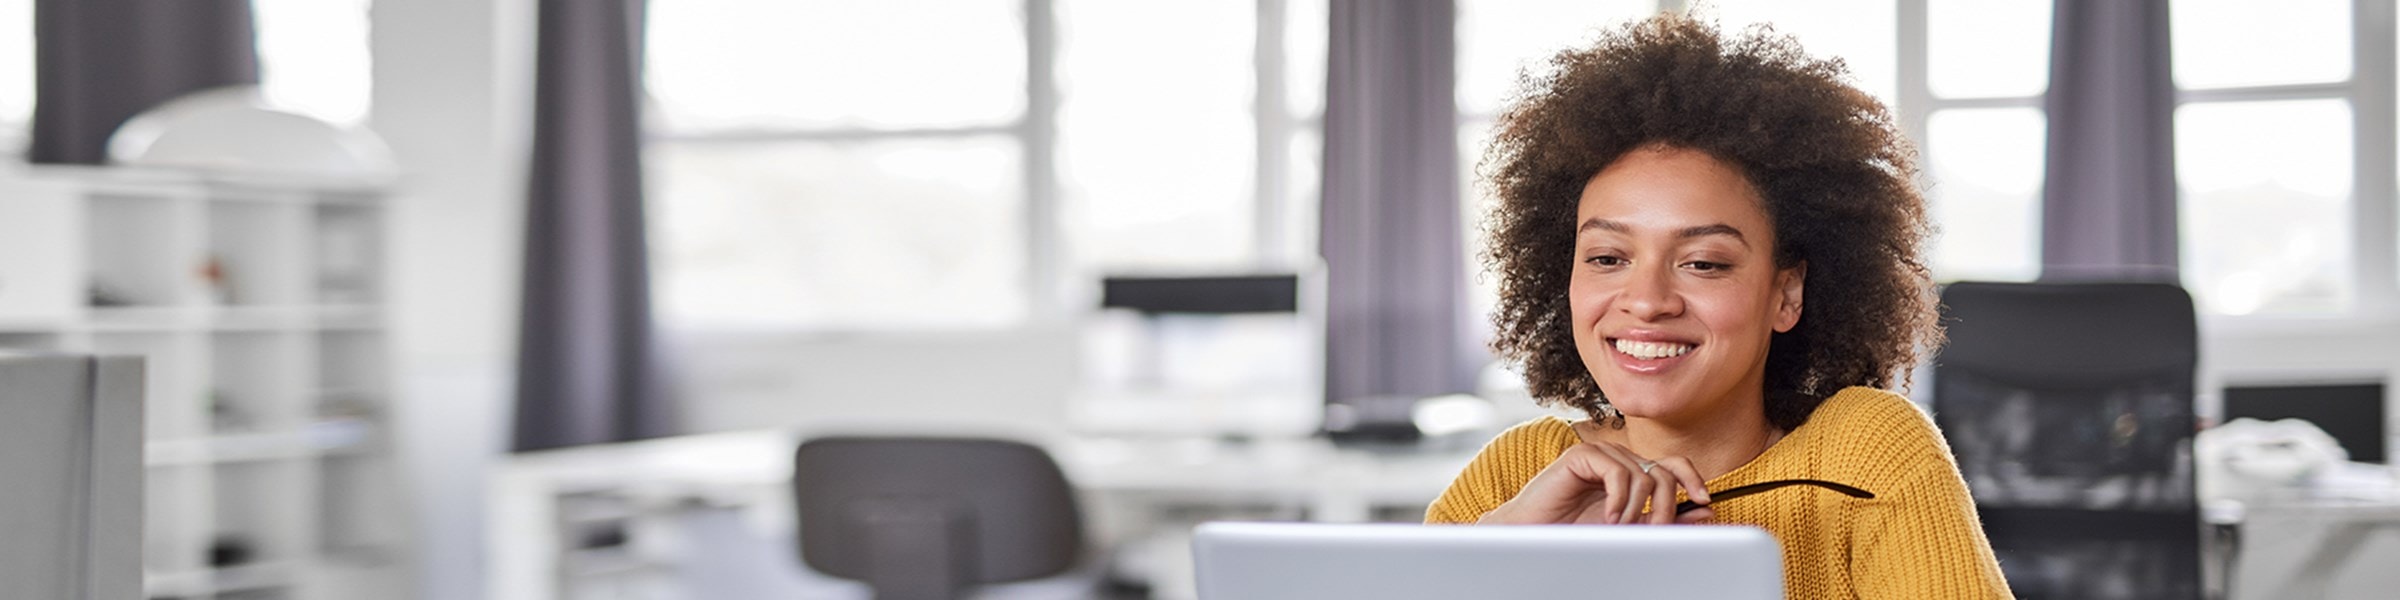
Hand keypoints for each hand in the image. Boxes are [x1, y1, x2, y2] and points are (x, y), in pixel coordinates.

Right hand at [1475, 440, 1714, 524]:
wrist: (1532, 534)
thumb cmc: (1574, 532)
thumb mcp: (1629, 530)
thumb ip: (1663, 519)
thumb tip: (1705, 510)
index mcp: (1632, 475)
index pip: (1673, 465)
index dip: (1692, 478)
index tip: (1704, 500)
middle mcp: (1620, 461)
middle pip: (1664, 471)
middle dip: (1667, 505)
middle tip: (1654, 531)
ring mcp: (1602, 456)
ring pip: (1644, 475)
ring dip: (1638, 509)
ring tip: (1619, 528)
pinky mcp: (1582, 456)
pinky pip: (1618, 472)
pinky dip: (1619, 499)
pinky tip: (1608, 516)